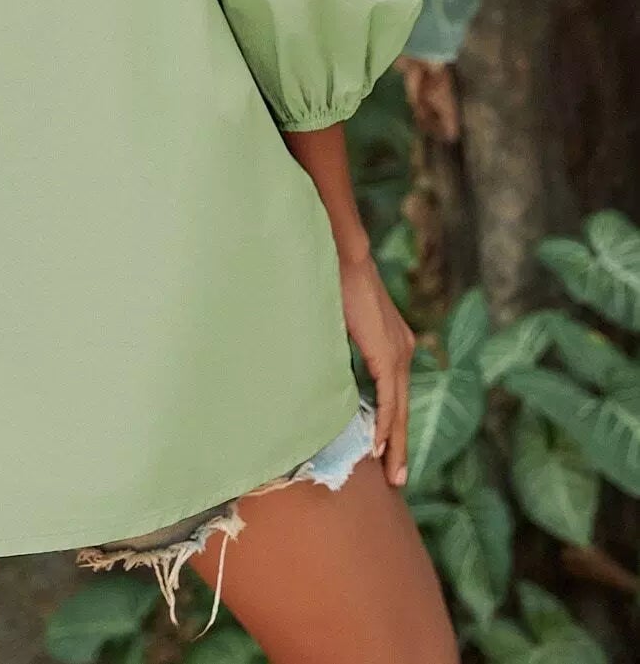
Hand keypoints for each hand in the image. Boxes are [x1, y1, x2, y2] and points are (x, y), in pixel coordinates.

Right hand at [337, 250, 415, 488]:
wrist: (346, 253)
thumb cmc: (336, 278)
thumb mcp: (342, 320)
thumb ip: (343, 345)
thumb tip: (327, 368)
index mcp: (394, 342)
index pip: (395, 393)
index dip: (391, 424)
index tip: (385, 451)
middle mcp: (404, 349)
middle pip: (401, 407)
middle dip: (398, 444)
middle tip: (397, 478)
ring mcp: (400, 351)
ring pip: (399, 408)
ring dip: (394, 442)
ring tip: (392, 474)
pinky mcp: (389, 353)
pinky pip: (389, 398)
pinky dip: (385, 423)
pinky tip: (378, 446)